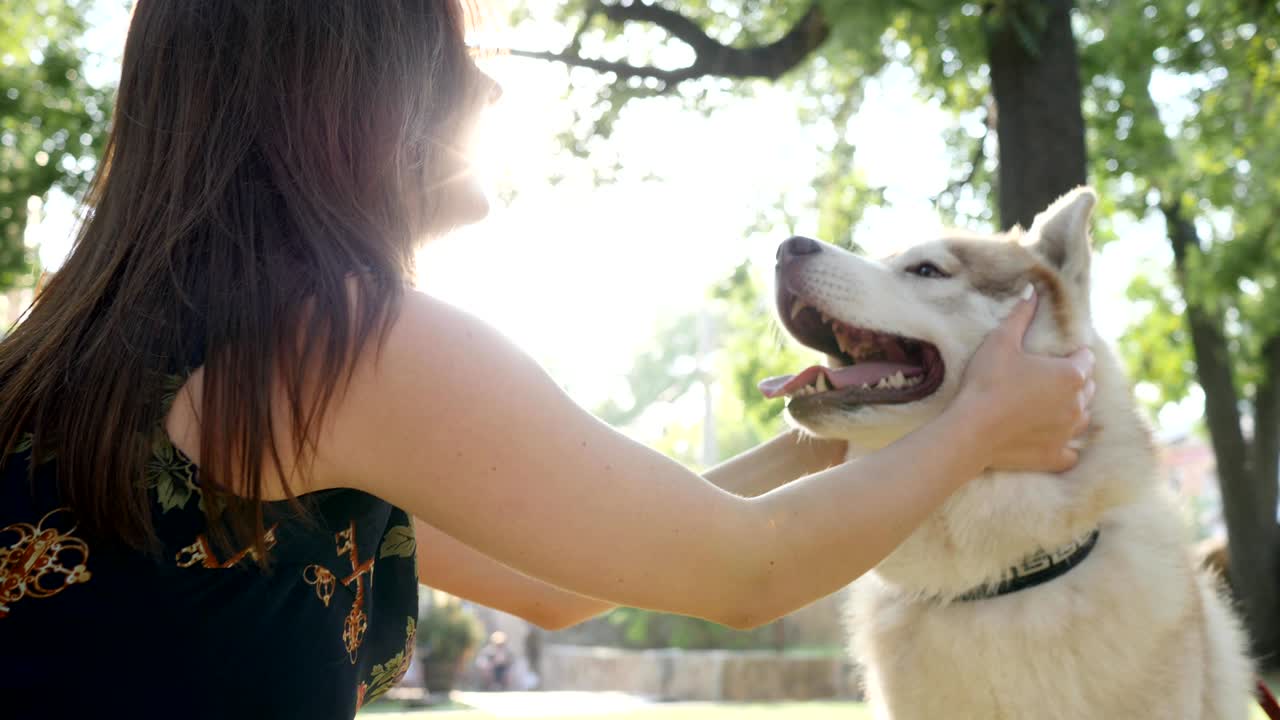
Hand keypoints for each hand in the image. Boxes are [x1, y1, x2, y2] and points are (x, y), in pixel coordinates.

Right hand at [954, 289, 1095, 472]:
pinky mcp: (1056, 456)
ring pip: (1082, 417)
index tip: (1059, 355)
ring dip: (1072, 409)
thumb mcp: (1001, 342)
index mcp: (1070, 375)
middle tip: (1050, 378)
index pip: (1085, 360)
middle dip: (1075, 381)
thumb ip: (1021, 316)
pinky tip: (1052, 438)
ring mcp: (1069, 433)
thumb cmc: (987, 382)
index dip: (1074, 355)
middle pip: (1087, 388)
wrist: (971, 429)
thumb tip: (1032, 291)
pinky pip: (1072, 451)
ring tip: (1052, 405)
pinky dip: (1066, 444)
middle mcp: (1077, 404)